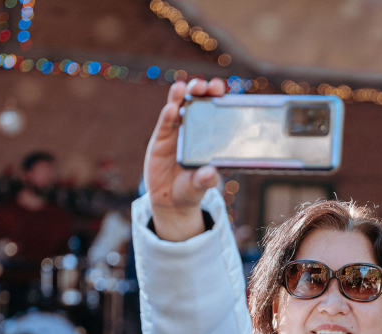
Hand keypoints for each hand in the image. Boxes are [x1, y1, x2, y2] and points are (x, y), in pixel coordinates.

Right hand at [144, 77, 225, 241]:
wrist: (170, 199)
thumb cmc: (191, 188)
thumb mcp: (200, 185)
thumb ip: (205, 180)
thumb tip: (210, 173)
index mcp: (209, 137)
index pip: (214, 112)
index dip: (217, 98)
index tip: (220, 88)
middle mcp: (193, 129)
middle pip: (197, 103)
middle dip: (202, 91)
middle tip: (207, 85)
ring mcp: (177, 131)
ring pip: (179, 107)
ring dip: (181, 95)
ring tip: (184, 88)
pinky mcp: (161, 137)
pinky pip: (165, 122)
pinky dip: (168, 114)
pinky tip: (171, 108)